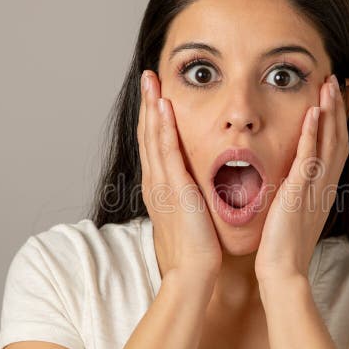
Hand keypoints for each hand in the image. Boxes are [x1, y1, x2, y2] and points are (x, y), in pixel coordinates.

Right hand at [137, 70, 221, 282]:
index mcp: (161, 188)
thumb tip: (200, 186)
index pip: (155, 145)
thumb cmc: (196, 249)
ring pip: (153, 137)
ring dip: (151, 106)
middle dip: (147, 104)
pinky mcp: (173, 188)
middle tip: (148, 77)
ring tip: (151, 80)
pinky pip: (166, 151)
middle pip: (148, 134)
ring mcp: (162, 184)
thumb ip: (192, 197)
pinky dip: (163, 127)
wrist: (193, 271)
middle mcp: (156, 182)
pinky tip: (163, 107)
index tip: (156, 96)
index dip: (153, 119)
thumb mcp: (191, 215)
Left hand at [255, 74, 348, 283]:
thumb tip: (289, 181)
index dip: (338, 121)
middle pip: (338, 138)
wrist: (282, 271)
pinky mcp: (300, 192)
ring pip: (329, 142)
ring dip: (329, 112)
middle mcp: (324, 186)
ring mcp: (315, 188)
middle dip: (337, 108)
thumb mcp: (293, 213)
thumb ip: (295, 193)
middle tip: (336, 81)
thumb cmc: (283, 247)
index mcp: (323, 190)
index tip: (336, 98)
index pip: (335, 148)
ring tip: (328, 85)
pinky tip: (312, 113)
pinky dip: (312, 134)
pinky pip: (309, 157)